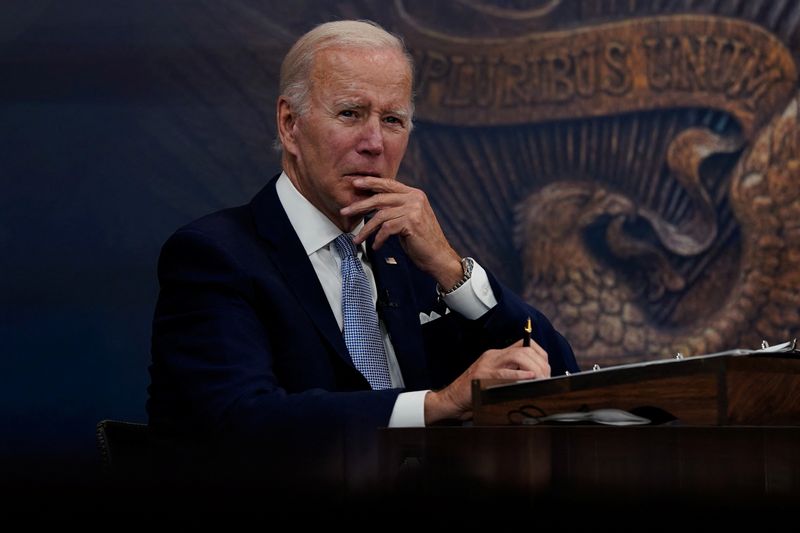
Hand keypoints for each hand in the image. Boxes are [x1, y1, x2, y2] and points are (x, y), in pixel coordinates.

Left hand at [339, 177, 462, 288]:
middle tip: (345, 211)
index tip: (355, 184)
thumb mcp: (410, 218)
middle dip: (360, 205)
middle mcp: (415, 198)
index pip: (389, 184)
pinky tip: (376, 246)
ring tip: (357, 239)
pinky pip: (386, 229)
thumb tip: (374, 204)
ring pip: (380, 216)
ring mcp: (414, 209)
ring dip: (366, 229)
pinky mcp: (411, 223)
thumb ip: (397, 208)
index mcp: (414, 194)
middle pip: (380, 198)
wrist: (439, 256)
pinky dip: (378, 239)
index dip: (371, 183)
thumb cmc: (422, 241)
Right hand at [424, 339, 549, 423]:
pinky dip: (519, 375)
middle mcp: (493, 356)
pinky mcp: (482, 376)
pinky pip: (504, 373)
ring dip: (534, 368)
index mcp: (497, 355)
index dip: (540, 354)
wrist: (451, 399)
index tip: (547, 367)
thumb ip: (511, 376)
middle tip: (547, 377)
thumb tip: (535, 381)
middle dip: (541, 363)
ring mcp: (487, 365)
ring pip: (518, 356)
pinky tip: (530, 378)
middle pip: (524, 350)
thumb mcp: (494, 379)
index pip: (524, 345)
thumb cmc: (474, 393)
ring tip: (541, 379)